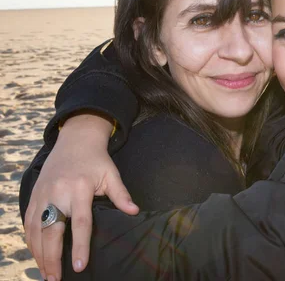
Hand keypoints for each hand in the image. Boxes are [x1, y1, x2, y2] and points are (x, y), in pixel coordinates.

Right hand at [24, 113, 138, 279]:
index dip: (79, 245)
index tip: (79, 266)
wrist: (74, 140)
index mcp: (79, 189)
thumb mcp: (111, 174)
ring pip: (36, 230)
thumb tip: (134, 212)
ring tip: (46, 273)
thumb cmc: (96, 160)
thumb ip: (121, 194)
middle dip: (52, 258)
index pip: (79, 223)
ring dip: (39, 254)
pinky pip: (28, 222)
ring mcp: (42, 195)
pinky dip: (31, 241)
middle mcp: (57, 193)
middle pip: (52, 231)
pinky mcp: (34, 195)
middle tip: (55, 279)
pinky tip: (37, 255)